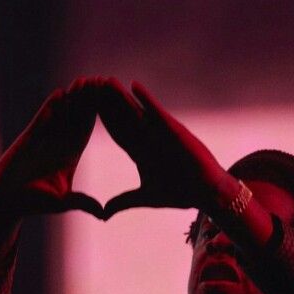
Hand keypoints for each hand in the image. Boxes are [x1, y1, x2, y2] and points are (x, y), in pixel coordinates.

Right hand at [0, 78, 103, 225]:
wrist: (8, 201)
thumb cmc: (35, 203)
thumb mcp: (64, 202)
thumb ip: (83, 203)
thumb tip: (104, 214)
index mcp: (70, 154)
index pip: (88, 130)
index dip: (100, 115)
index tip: (114, 103)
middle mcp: (58, 143)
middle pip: (78, 116)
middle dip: (90, 99)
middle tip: (103, 81)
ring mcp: (44, 138)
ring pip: (61, 113)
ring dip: (73, 97)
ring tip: (86, 81)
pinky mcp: (29, 137)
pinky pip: (42, 119)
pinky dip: (51, 107)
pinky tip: (60, 94)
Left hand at [98, 80, 229, 217]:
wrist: (207, 192)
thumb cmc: (181, 193)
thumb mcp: (145, 197)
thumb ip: (124, 201)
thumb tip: (104, 213)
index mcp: (140, 153)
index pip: (116, 134)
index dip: (101, 122)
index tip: (86, 111)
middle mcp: (148, 139)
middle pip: (122, 118)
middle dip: (106, 104)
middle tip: (90, 87)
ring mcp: (160, 132)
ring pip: (136, 111)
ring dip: (121, 96)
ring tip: (106, 81)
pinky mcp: (174, 130)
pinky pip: (156, 111)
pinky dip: (146, 98)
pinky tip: (134, 85)